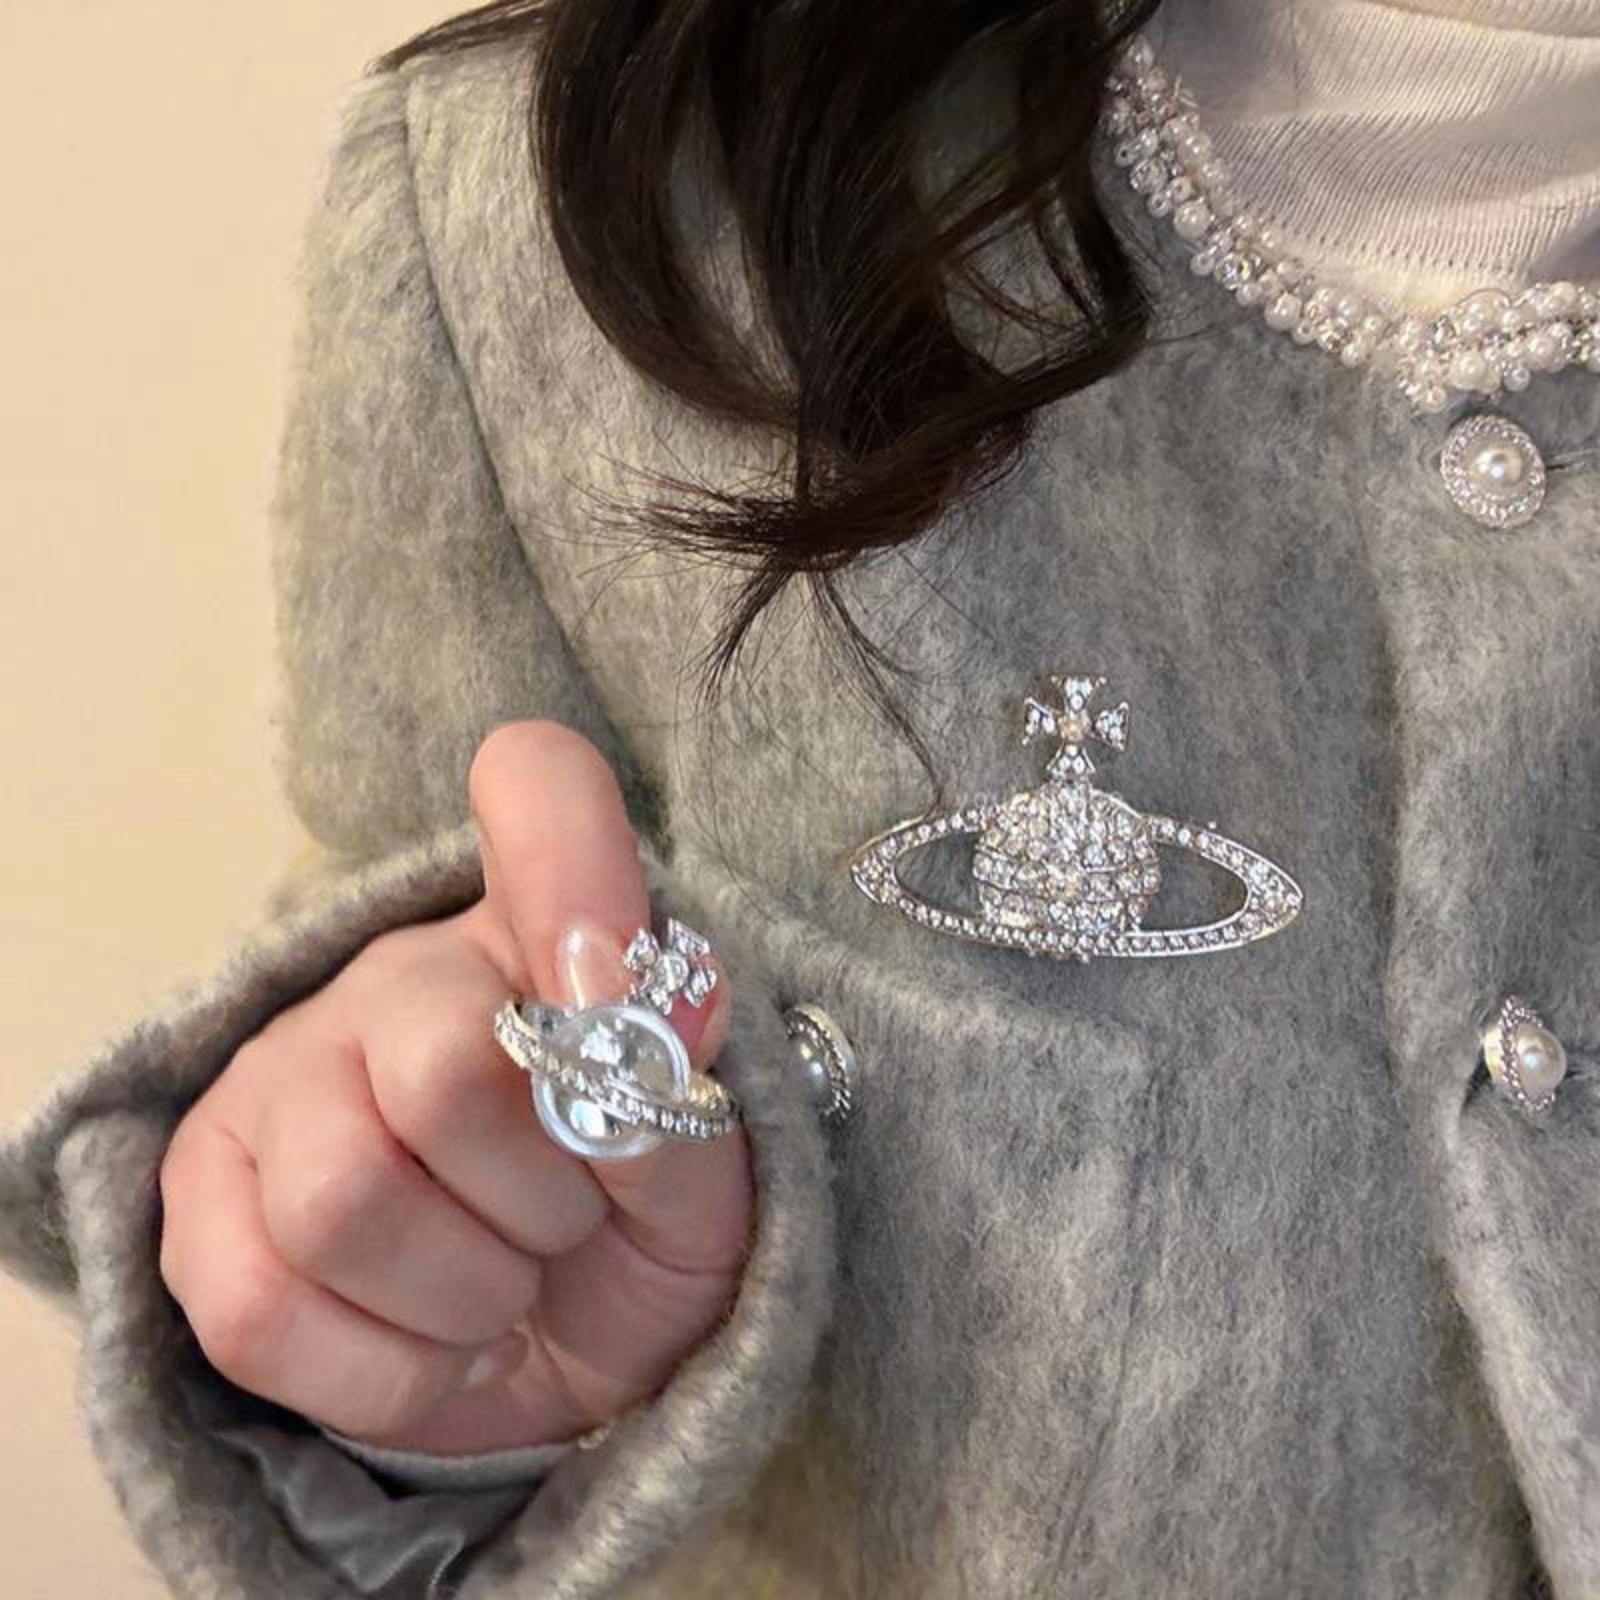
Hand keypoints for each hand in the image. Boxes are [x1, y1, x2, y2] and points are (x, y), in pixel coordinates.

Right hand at [158, 721, 752, 1454]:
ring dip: (464, 1295)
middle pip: (446, 1077)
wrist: (592, 1360)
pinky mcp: (202, 1205)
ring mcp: (282, 1080)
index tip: (610, 979)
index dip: (576, 866)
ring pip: (340, 1205)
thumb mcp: (706, 1157)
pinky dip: (383, 1371)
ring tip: (502, 1284)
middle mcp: (394, 977)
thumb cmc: (651, 1226)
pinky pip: (257, 1312)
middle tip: (569, 1223)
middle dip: (541, 1201)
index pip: (543, 796)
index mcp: (540, 931)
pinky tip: (432, 1340)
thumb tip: (601, 982)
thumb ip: (672, 1065)